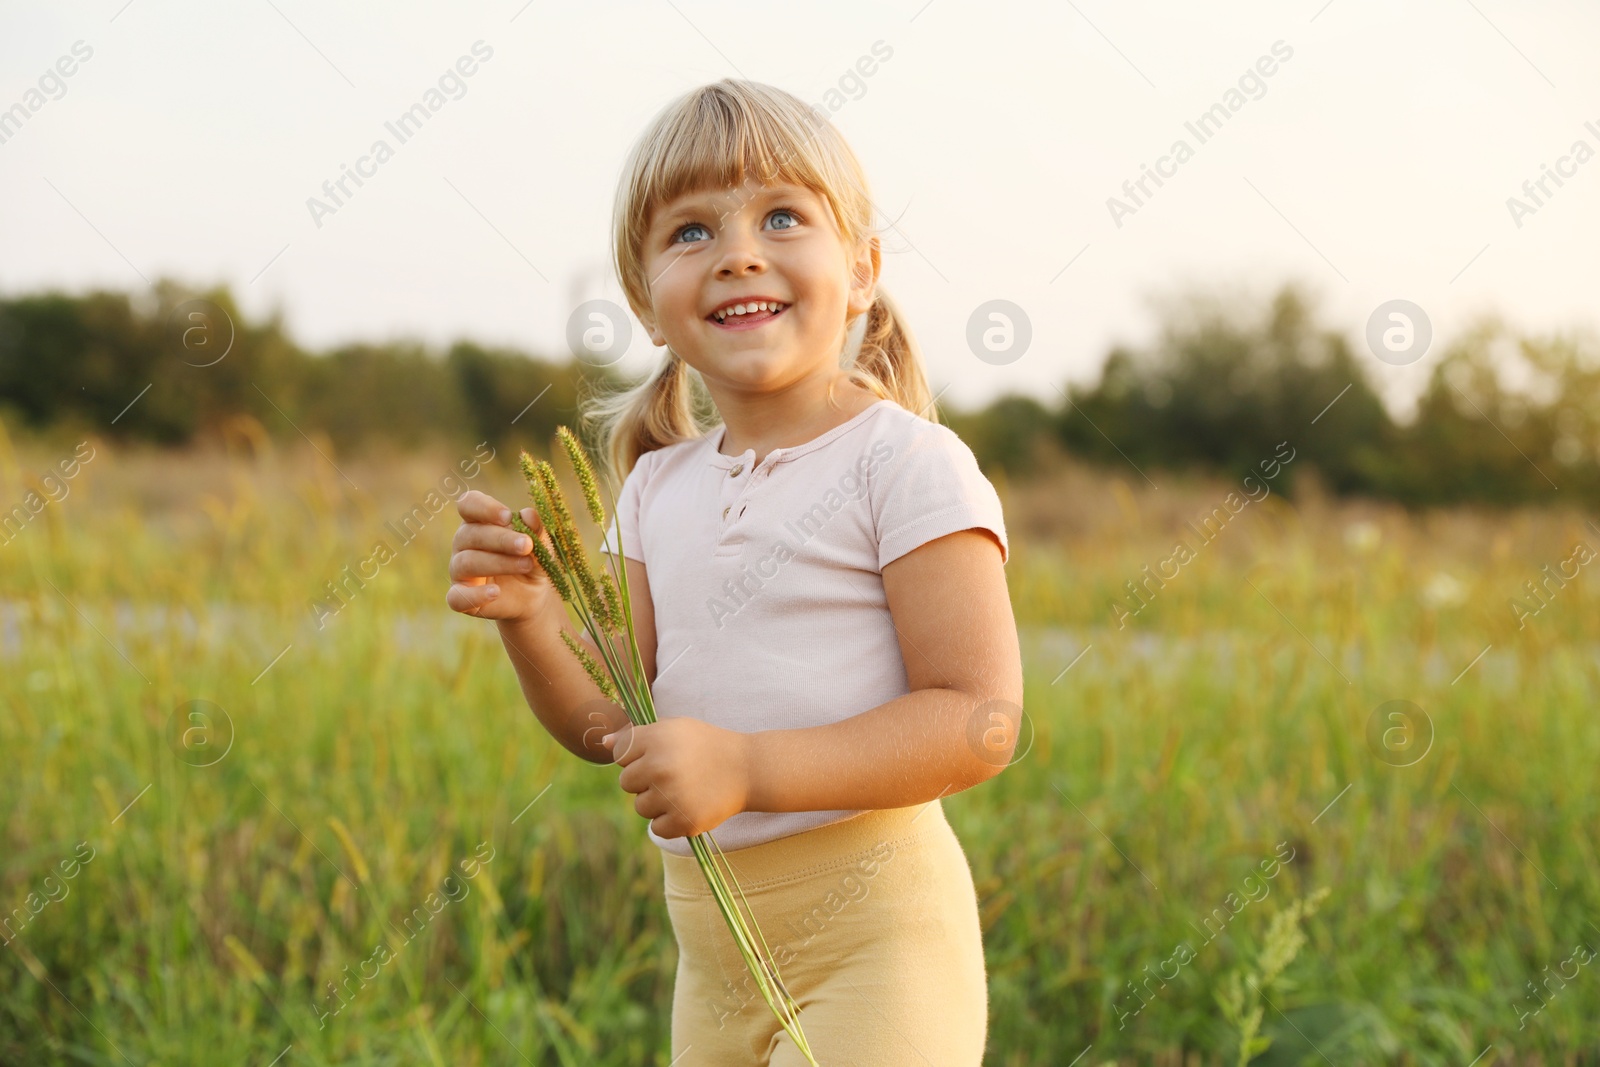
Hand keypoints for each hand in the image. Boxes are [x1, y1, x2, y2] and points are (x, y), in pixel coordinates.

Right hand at [446, 489, 562, 623]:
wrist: (534, 595)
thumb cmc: (532, 560)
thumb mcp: (541, 545)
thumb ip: (536, 530)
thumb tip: (528, 514)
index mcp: (478, 522)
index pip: (468, 505)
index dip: (484, 508)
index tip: (508, 516)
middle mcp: (463, 543)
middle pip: (471, 534)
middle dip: (501, 539)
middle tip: (527, 545)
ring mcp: (458, 571)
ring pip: (466, 562)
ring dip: (498, 563)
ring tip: (526, 565)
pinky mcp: (459, 597)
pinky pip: (457, 597)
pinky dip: (475, 594)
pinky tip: (496, 592)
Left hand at [603, 719, 751, 839]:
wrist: (747, 768)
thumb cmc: (706, 745)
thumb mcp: (674, 728)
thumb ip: (637, 735)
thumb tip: (602, 742)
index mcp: (655, 739)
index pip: (620, 754)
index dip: (638, 755)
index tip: (659, 754)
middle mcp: (659, 767)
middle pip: (626, 783)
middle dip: (644, 780)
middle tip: (673, 774)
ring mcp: (670, 796)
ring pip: (640, 807)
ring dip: (656, 802)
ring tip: (683, 789)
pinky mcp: (682, 821)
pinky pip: (656, 828)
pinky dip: (670, 822)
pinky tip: (688, 805)